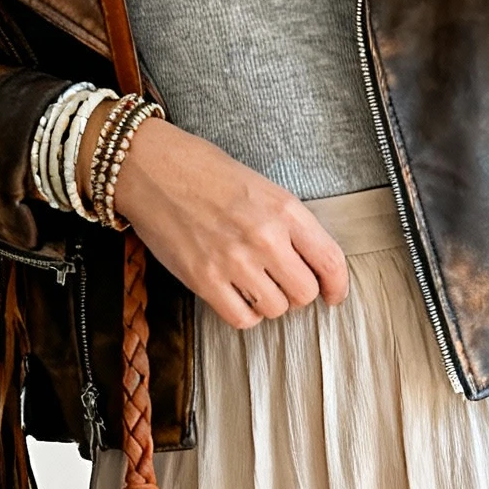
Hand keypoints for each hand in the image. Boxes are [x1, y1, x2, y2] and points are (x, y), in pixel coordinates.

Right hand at [99, 116, 349, 328]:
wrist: (151, 168)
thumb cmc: (203, 172)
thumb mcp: (260, 186)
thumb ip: (287, 223)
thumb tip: (309, 261)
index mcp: (284, 209)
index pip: (330, 260)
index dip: (337, 286)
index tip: (333, 295)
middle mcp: (264, 237)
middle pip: (304, 293)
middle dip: (297, 293)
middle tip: (282, 282)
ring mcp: (234, 261)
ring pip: (275, 310)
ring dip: (268, 302)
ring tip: (253, 283)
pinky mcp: (205, 280)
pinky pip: (242, 319)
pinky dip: (244, 314)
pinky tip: (236, 295)